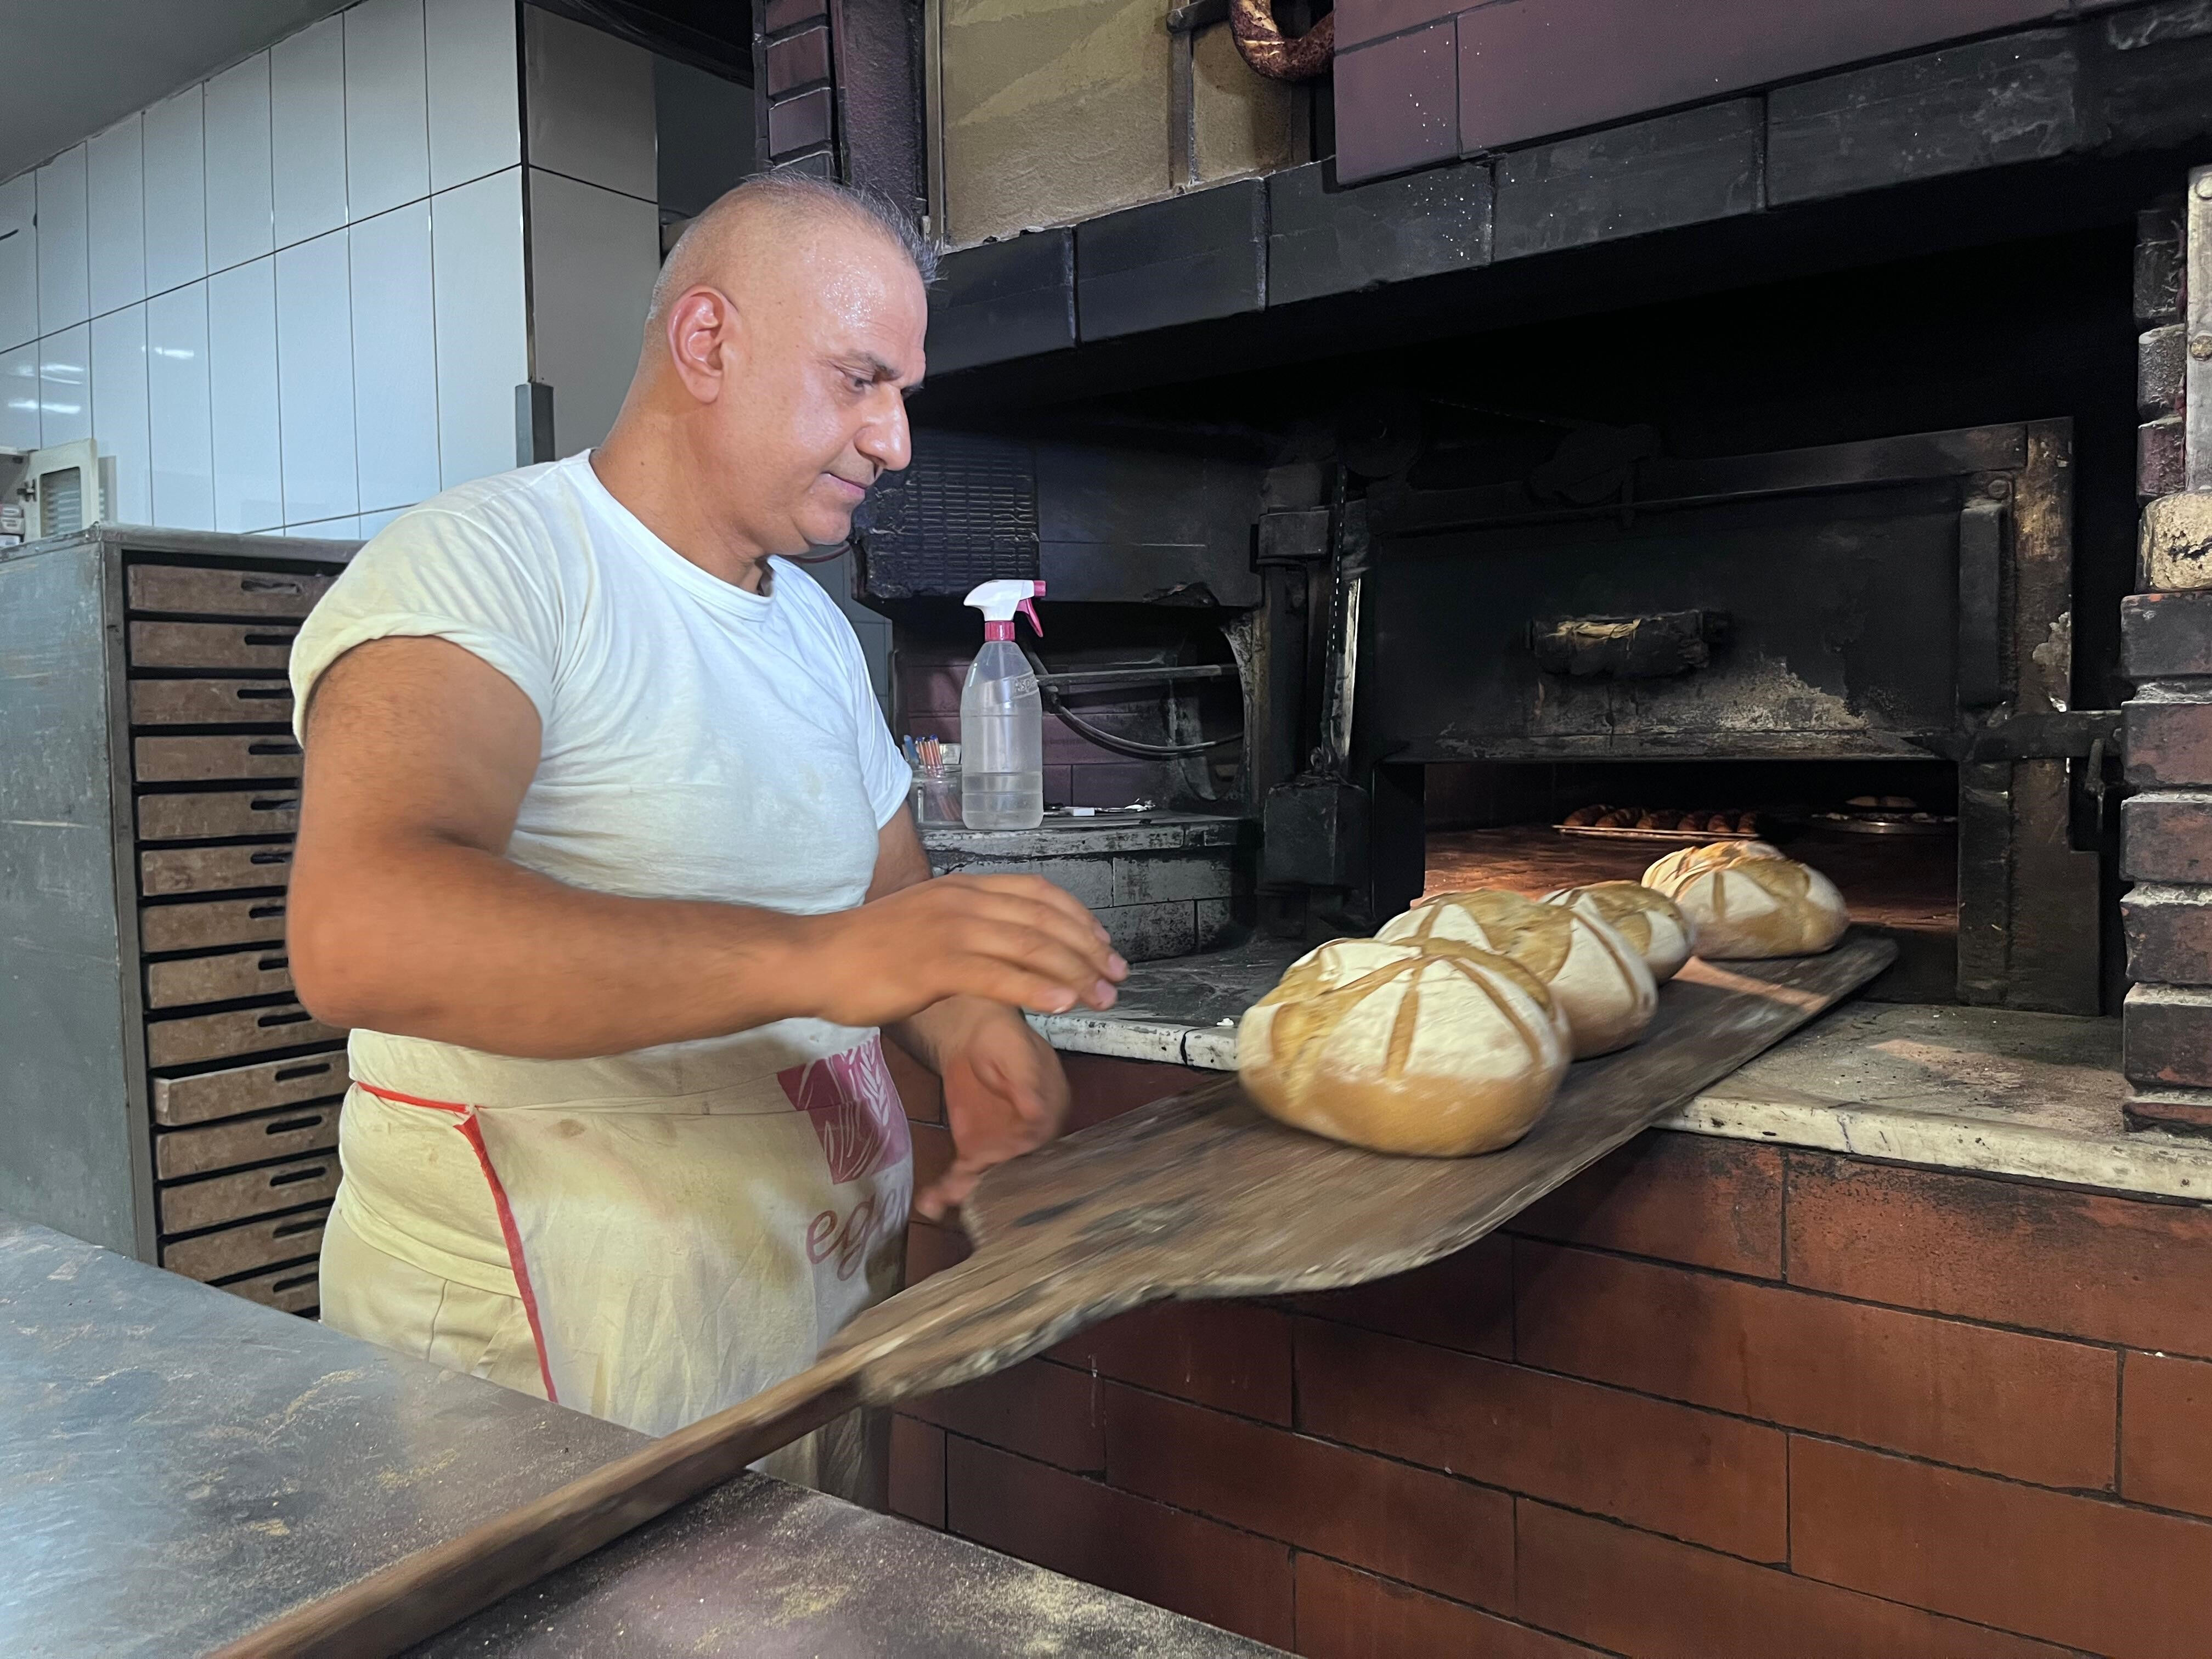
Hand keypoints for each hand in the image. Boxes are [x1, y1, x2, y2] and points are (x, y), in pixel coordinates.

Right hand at [797, 874, 1124, 1028]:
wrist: (813, 958)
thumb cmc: (865, 949)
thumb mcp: (926, 922)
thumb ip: (969, 927)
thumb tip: (1008, 946)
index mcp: (962, 888)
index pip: (1038, 893)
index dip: (1078, 918)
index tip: (1103, 944)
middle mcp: (962, 902)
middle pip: (1044, 920)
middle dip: (1087, 949)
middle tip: (1115, 976)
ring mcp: (949, 932)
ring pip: (1030, 947)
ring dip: (1074, 973)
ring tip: (1101, 995)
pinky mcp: (935, 966)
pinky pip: (998, 977)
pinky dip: (1036, 990)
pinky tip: (1061, 1004)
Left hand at [913, 1002, 1069, 1220]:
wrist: (970, 1037)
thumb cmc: (1000, 1037)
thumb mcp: (1016, 1051)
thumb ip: (1026, 1080)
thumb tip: (1036, 1112)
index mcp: (1050, 1108)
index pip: (1041, 1135)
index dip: (1021, 1148)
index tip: (1001, 1155)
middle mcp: (1029, 1134)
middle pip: (1016, 1164)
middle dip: (991, 1182)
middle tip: (965, 1188)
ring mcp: (1001, 1145)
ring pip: (989, 1175)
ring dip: (965, 1191)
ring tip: (941, 1199)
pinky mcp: (975, 1149)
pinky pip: (965, 1173)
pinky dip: (947, 1189)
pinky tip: (931, 1203)